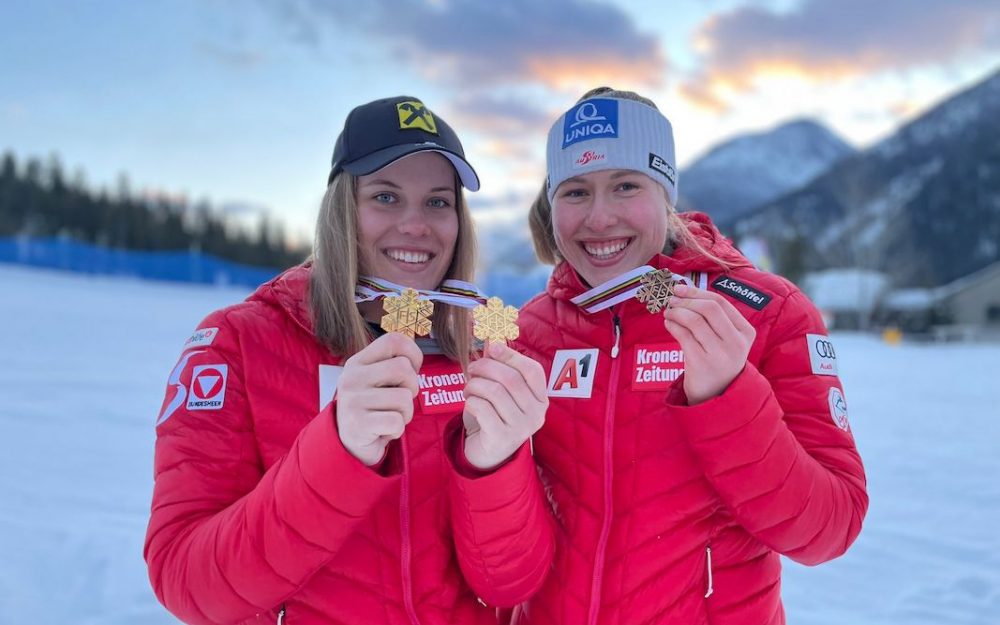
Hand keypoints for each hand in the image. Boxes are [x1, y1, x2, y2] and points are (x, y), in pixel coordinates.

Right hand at [335, 333, 422, 465]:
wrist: (349, 444)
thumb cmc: (372, 407)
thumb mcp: (376, 379)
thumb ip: (392, 363)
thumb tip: (415, 352)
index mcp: (358, 362)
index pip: (394, 340)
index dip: (413, 353)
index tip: (413, 370)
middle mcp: (352, 378)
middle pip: (403, 368)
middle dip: (412, 387)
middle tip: (400, 400)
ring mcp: (353, 401)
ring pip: (404, 398)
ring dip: (405, 413)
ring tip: (390, 417)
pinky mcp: (358, 424)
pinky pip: (397, 422)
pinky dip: (397, 430)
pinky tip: (384, 431)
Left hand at [462, 342, 547, 469]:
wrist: (487, 454)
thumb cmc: (495, 416)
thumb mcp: (501, 391)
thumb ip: (500, 367)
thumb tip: (493, 339)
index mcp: (540, 399)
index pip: (532, 370)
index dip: (511, 355)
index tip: (492, 347)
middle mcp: (536, 414)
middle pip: (510, 379)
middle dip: (486, 368)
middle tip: (471, 369)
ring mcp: (521, 428)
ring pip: (494, 392)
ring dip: (475, 385)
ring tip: (469, 389)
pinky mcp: (501, 438)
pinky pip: (482, 408)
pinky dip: (471, 401)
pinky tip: (470, 404)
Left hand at [662, 283, 755, 404]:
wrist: (715, 395)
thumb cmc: (717, 360)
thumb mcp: (726, 339)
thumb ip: (712, 317)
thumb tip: (684, 289)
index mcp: (746, 332)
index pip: (720, 303)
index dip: (697, 292)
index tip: (680, 289)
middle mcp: (736, 343)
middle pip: (708, 308)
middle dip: (686, 301)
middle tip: (671, 300)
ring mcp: (719, 354)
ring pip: (694, 321)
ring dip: (676, 312)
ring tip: (668, 313)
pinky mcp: (701, 364)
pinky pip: (683, 335)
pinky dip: (672, 325)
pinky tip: (669, 324)